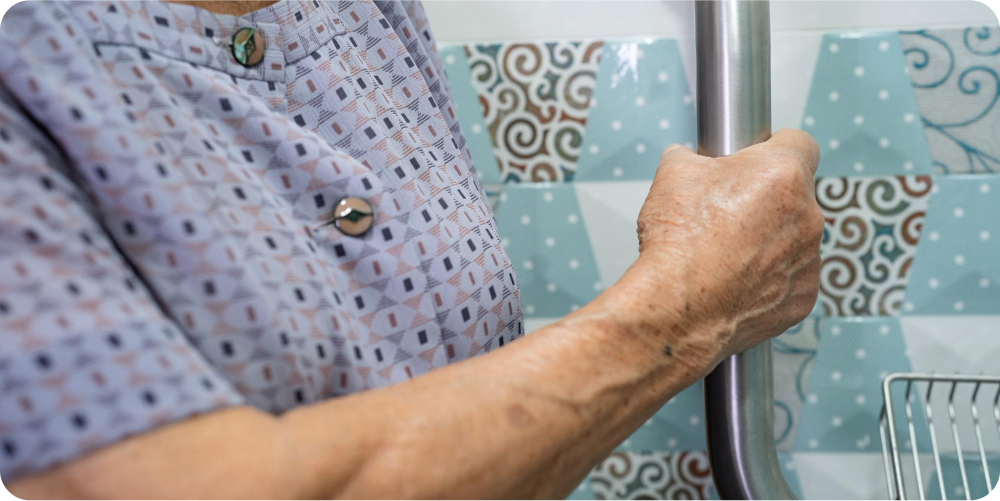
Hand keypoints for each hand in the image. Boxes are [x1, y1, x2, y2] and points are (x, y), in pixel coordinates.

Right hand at [625, 129, 822, 368]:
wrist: (677, 307)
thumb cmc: (678, 242)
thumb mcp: (672, 174)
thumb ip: (690, 157)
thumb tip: (687, 159)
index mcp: (782, 174)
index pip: (800, 142)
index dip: (776, 147)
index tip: (759, 157)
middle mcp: (807, 215)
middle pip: (794, 195)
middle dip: (765, 199)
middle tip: (726, 212)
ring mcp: (809, 260)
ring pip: (793, 238)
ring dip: (768, 241)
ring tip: (725, 253)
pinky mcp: (802, 298)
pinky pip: (790, 278)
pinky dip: (768, 279)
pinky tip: (734, 281)